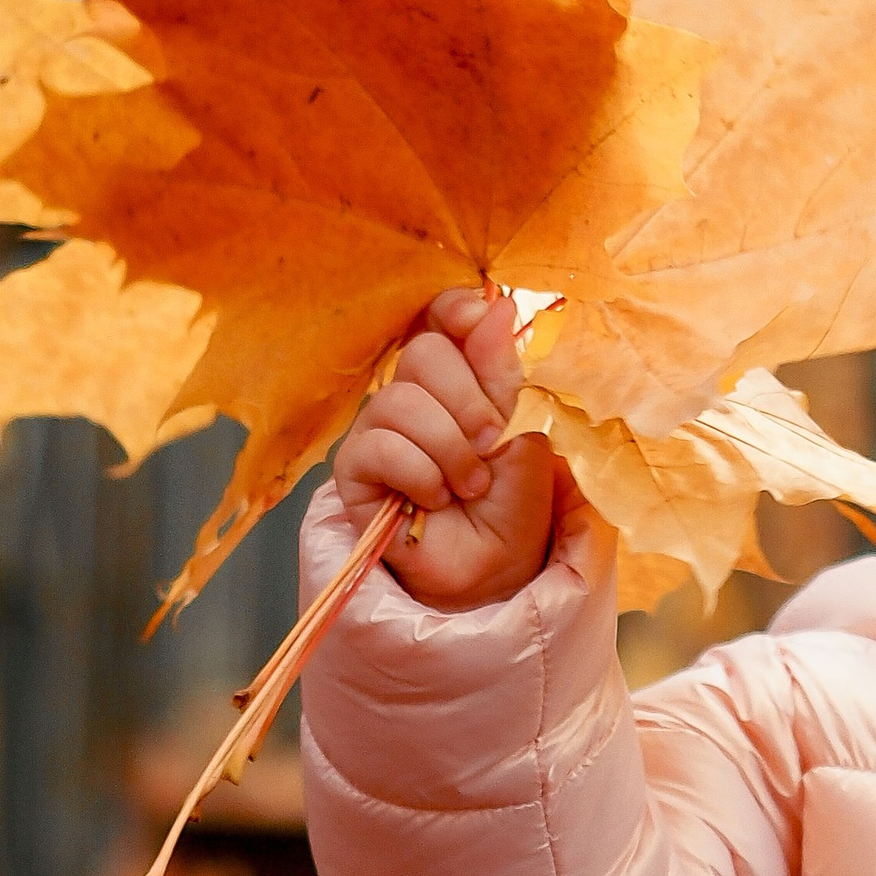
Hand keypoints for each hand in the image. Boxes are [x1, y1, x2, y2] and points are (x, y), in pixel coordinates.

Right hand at [331, 285, 557, 609]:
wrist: (494, 569)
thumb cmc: (509, 504)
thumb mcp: (521, 432)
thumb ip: (502, 373)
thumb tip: (494, 305)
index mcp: (455, 378)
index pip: (439, 319)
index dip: (456, 311)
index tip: (481, 318)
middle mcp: (411, 395)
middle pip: (423, 354)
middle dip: (468, 401)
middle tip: (489, 445)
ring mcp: (378, 430)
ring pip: (400, 401)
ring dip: (449, 449)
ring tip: (469, 485)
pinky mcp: (354, 469)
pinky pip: (380, 446)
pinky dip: (419, 475)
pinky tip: (432, 501)